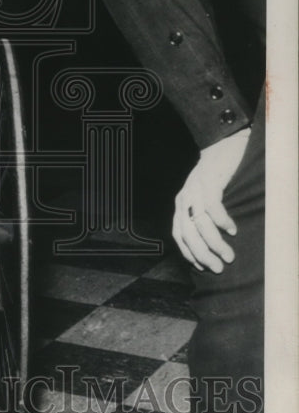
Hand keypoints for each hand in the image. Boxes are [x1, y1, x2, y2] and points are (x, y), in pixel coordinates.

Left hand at [172, 128, 250, 272]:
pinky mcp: (208, 181)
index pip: (179, 235)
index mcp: (181, 206)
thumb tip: (213, 245)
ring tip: (229, 255)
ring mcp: (194, 189)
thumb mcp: (206, 198)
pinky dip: (221, 221)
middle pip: (188, 233)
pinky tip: (232, 230)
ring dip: (214, 242)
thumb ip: (205, 216)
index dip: (190, 253)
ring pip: (199, 223)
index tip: (204, 268)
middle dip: (202, 254)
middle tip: (218, 267)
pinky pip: (211, 206)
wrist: (223, 144)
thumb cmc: (219, 176)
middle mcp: (183, 199)